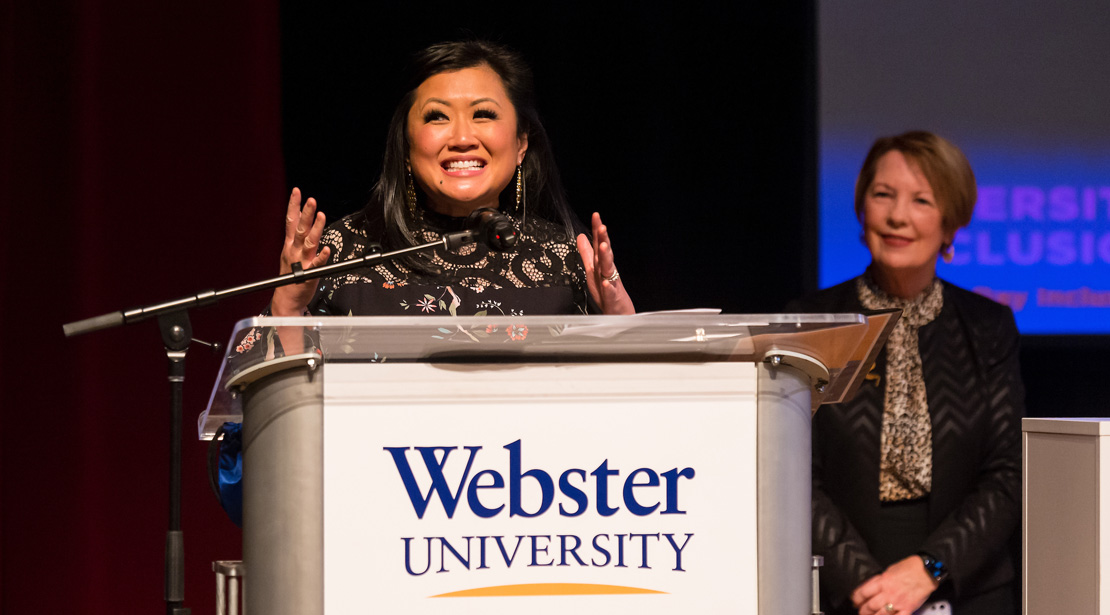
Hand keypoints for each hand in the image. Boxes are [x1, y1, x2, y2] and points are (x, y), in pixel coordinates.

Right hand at [271, 188, 330, 316]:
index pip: (290, 221)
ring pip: (308, 242)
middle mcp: (293, 250)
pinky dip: (321, 257)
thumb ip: (296, 235)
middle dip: (306, 213)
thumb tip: (302, 216)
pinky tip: (327, 249)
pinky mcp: (309, 274)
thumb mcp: (290, 251)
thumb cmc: (290, 276)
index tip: (297, 191)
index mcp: (289, 244)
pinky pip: (316, 264)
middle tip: (311, 200)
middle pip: (299, 228)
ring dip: (315, 229)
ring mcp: (301, 261)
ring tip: (321, 216)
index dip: (293, 205)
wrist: (286, 299)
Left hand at [576, 212, 633, 314]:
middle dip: (604, 240)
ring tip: (604, 247)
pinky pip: (611, 293)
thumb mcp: (593, 269)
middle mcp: (607, 272)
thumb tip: (580, 236)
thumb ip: (586, 253)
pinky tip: (606, 283)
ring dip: (607, 258)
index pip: (600, 244)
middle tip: (602, 227)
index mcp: (602, 265)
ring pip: (609, 270)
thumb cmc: (607, 293)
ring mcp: (612, 285)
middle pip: (605, 254)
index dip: (598, 230)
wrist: (619, 315)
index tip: (596, 215)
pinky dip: (609, 288)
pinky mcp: (613, 299)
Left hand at [851, 556, 935, 614]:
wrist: (927, 570)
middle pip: (870, 605)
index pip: (863, 592)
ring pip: (881, 614)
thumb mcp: (890, 569)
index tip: (855, 601)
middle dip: (863, 611)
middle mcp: (889, 592)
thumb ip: (881, 579)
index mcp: (883, 581)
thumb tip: (873, 586)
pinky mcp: (908, 608)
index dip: (856, 598)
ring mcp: (898, 602)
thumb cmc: (911, 567)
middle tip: (861, 611)